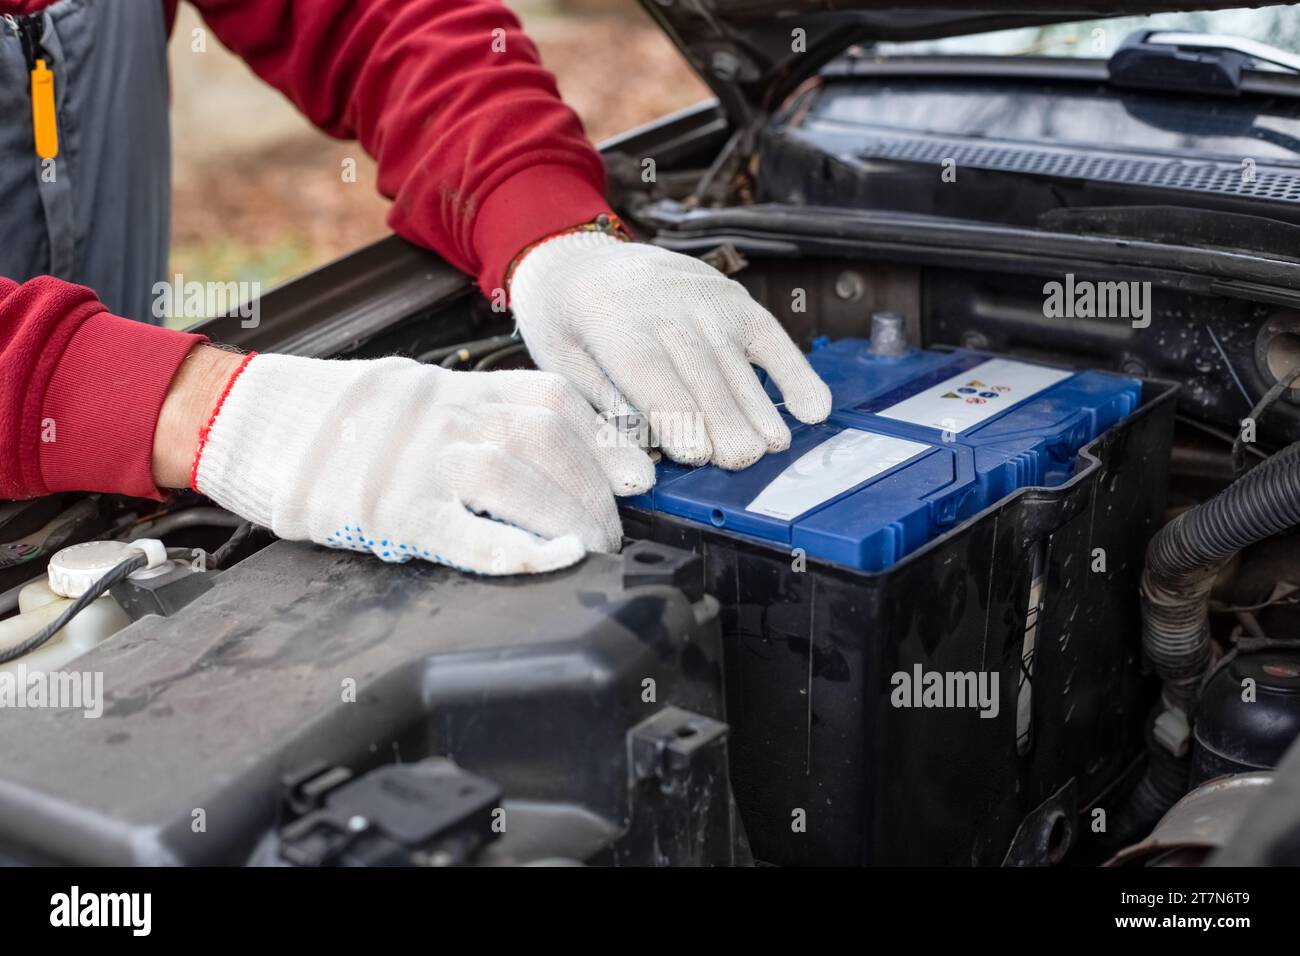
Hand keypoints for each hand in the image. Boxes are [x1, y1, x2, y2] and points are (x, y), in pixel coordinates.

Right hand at [159, 348, 653, 574]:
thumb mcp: (414, 391)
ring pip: (515, 477)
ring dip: (568, 516)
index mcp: (453, 386)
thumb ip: (475, 409)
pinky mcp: (388, 511)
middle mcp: (443, 416)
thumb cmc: (335, 414)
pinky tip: (551, 559)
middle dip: (595, 487)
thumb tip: (548, 441)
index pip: (553, 399)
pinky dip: (516, 549)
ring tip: (588, 546)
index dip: (604, 438)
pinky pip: (464, 532)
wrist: (246, 418)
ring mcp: (416, 462)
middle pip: (548, 439)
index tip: (634, 472)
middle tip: (612, 526)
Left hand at [508, 232, 831, 469]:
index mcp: (611, 320)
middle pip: (699, 368)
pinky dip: (794, 372)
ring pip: (736, 358)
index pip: (649, 369)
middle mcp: (664, 303)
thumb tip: (637, 469)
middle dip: (724, 418)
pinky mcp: (733, 299)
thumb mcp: (561, 365)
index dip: (676, 413)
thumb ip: (601, 411)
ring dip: (758, 405)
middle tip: (742, 462)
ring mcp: (705, 297)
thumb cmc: (567, 323)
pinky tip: (812, 408)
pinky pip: (770, 337)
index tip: (697, 455)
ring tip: (774, 446)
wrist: (579, 258)